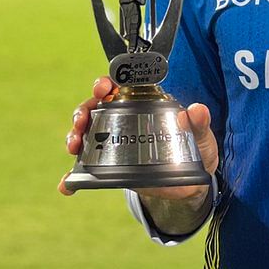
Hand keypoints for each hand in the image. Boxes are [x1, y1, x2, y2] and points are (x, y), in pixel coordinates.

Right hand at [58, 76, 219, 199]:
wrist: (190, 185)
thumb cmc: (196, 151)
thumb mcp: (201, 137)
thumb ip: (200, 124)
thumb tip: (196, 109)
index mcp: (145, 105)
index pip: (121, 87)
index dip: (107, 83)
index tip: (103, 88)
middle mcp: (125, 120)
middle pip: (95, 107)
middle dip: (83, 110)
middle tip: (81, 121)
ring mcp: (114, 143)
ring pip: (86, 133)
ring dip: (74, 136)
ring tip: (74, 146)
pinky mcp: (111, 167)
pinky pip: (86, 170)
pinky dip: (72, 178)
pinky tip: (67, 185)